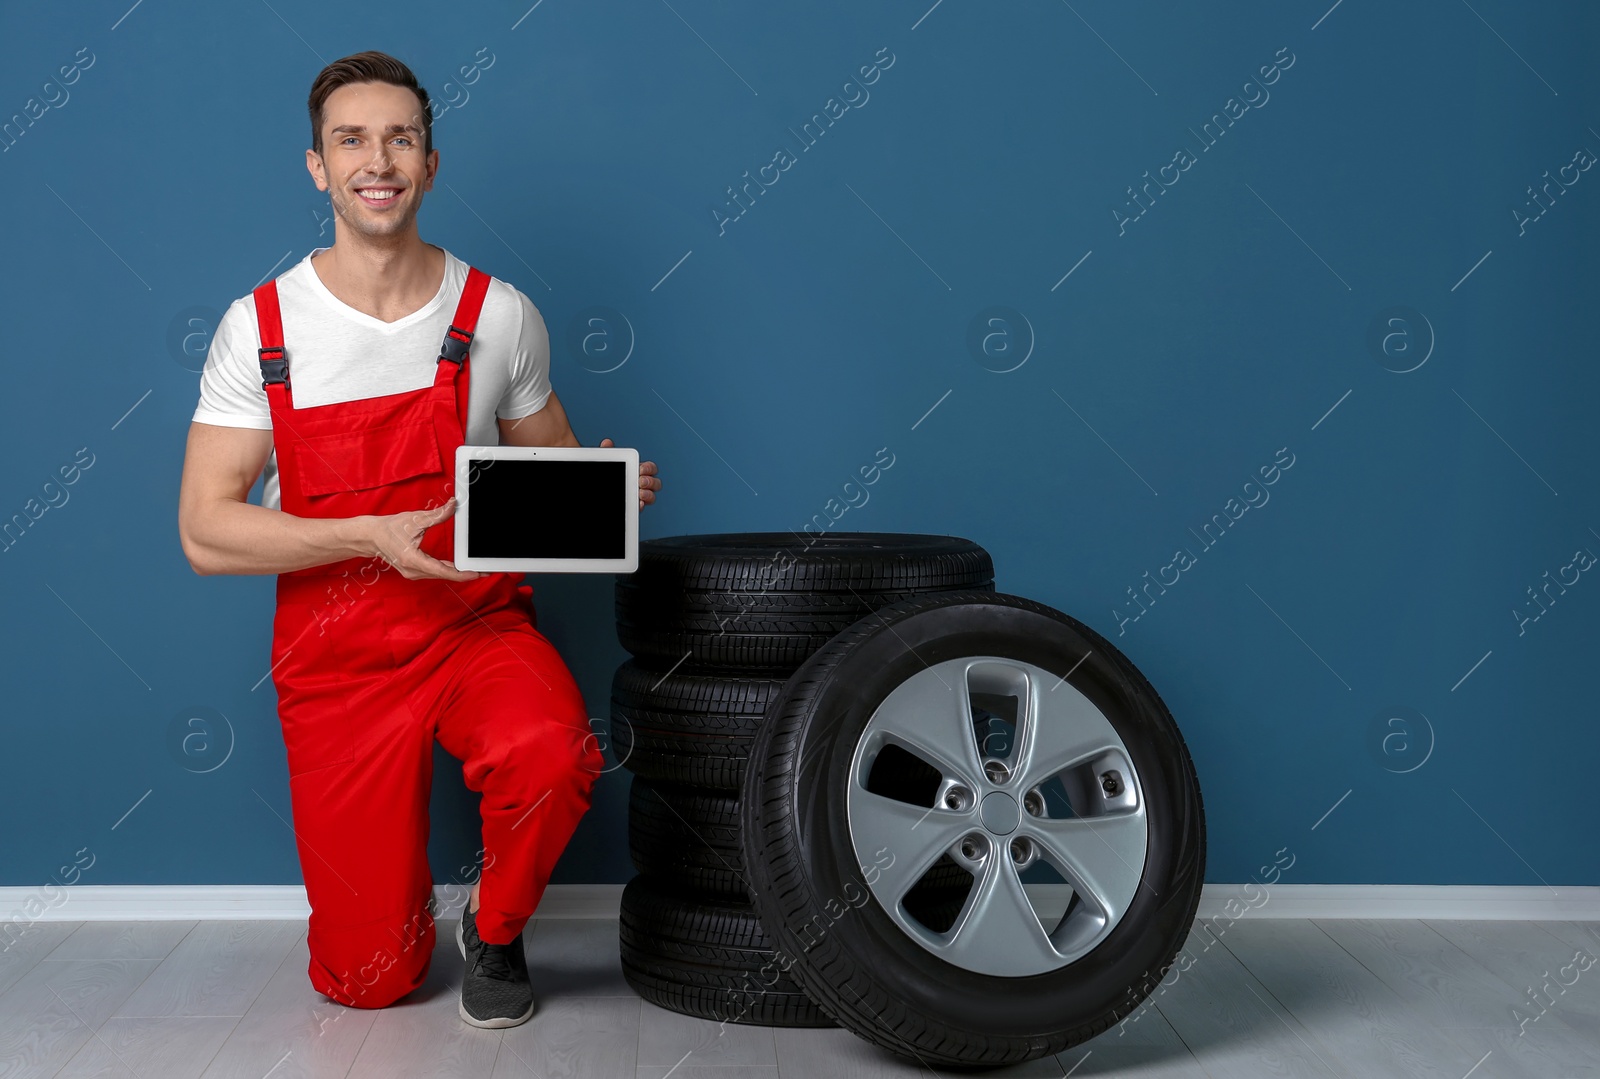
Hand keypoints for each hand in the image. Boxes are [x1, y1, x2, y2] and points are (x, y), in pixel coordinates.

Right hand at [361, 498, 480, 580]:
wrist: (371, 536)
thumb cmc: (389, 528)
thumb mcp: (415, 519)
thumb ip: (437, 514)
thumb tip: (454, 505)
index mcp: (412, 560)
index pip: (442, 570)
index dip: (462, 573)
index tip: (477, 573)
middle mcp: (413, 570)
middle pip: (445, 575)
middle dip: (466, 573)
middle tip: (486, 571)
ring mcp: (413, 573)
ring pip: (440, 575)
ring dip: (458, 573)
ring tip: (477, 569)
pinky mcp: (414, 571)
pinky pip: (435, 573)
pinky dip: (448, 571)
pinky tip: (460, 568)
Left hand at [600, 438, 659, 508]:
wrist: (595, 492)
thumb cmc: (604, 474)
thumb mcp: (604, 463)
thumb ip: (607, 453)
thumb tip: (607, 443)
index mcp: (637, 471)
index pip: (651, 468)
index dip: (649, 468)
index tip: (641, 469)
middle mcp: (640, 485)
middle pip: (656, 483)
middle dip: (651, 481)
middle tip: (640, 481)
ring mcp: (637, 497)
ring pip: (652, 497)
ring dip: (649, 495)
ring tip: (640, 494)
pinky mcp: (632, 508)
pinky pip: (641, 508)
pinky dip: (642, 506)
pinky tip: (638, 504)